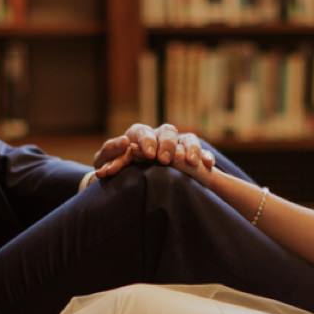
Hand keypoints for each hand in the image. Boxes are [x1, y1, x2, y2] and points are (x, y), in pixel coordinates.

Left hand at [91, 122, 212, 182]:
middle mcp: (159, 137)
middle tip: (165, 160)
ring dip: (190, 149)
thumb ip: (109, 153)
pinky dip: (205, 157)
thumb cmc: (114, 169)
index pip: (142, 131)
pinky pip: (202, 154)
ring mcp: (176, 146)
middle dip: (167, 144)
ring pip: (188, 138)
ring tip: (191, 163)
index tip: (149, 154)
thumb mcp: (106, 163)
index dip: (147, 141)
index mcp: (138, 135)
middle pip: (168, 131)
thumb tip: (123, 143)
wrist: (124, 182)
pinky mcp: (189, 158)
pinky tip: (208, 165)